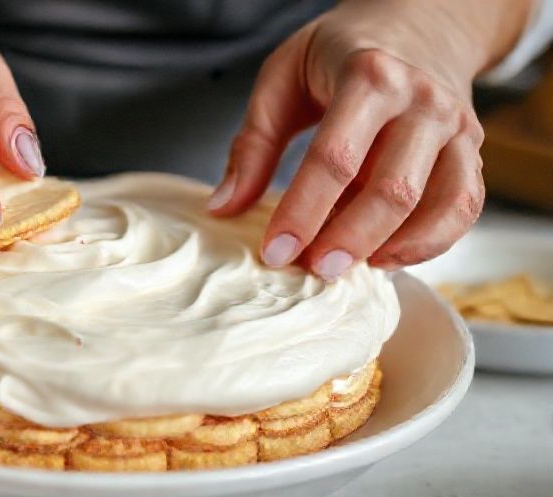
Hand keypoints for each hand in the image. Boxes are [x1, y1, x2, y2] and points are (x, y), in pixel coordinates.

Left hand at [208, 0, 532, 277]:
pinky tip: (385, 257)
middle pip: (391, 189)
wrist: (418, 23)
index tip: (275, 252)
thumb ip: (253, 143)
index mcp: (369, 76)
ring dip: (391, 248)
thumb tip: (223, 207)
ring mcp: (455, 127)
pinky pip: (464, 207)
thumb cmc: (340, 53)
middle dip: (348, 240)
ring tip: (345, 269)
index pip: (335, 157)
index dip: (303, 212)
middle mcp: (421, 101)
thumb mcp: (283, 77)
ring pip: (438, 203)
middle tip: (310, 271)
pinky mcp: (472, 151)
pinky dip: (430, 243)